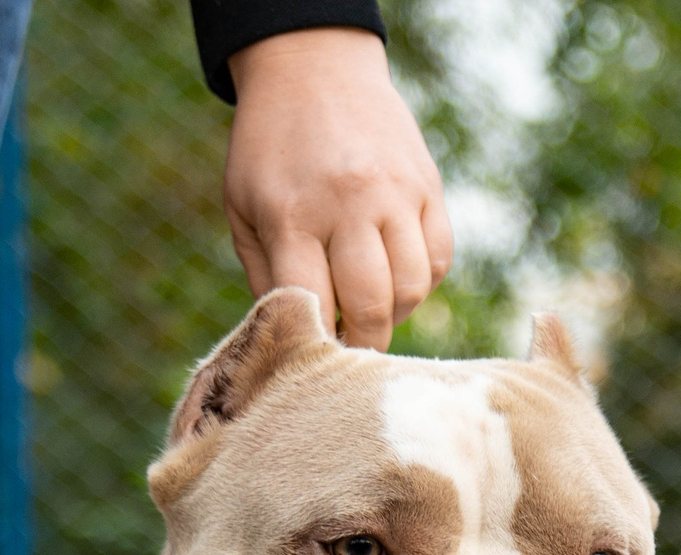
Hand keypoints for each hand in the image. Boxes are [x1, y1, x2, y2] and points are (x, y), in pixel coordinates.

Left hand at [224, 27, 452, 349]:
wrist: (314, 68)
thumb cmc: (270, 149)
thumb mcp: (242, 208)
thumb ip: (266, 276)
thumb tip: (297, 340)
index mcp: (293, 214)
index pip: (313, 304)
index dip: (317, 344)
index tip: (316, 361)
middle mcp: (349, 203)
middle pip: (371, 307)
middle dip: (361, 343)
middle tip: (349, 347)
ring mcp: (395, 193)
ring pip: (412, 288)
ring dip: (393, 312)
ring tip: (371, 305)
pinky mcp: (427, 186)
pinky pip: (437, 259)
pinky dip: (419, 280)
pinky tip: (394, 272)